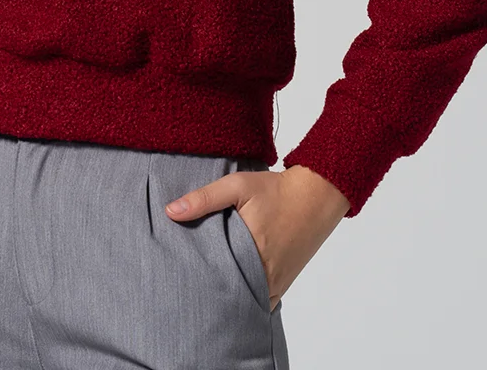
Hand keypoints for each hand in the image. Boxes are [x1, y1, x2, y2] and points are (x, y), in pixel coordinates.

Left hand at [165, 163, 349, 309]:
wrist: (316, 195)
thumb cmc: (275, 189)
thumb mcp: (237, 185)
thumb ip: (204, 199)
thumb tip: (170, 212)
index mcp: (251, 252)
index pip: (216, 280)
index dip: (197, 281)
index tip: (180, 278)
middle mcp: (266, 274)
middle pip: (230, 294)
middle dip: (211, 290)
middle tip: (189, 284)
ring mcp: (277, 282)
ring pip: (246, 300)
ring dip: (229, 294)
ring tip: (207, 284)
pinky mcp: (284, 283)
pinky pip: (261, 299)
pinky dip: (246, 295)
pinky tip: (231, 285)